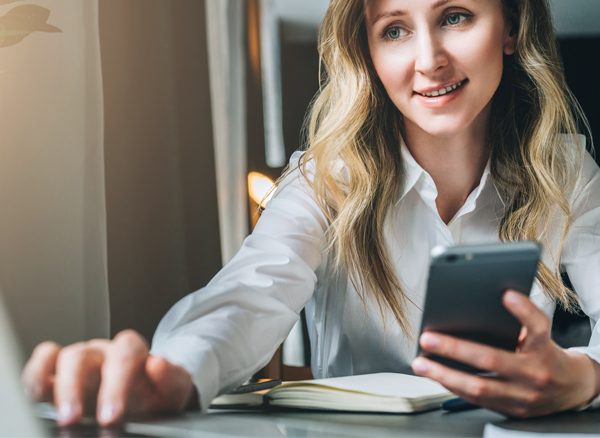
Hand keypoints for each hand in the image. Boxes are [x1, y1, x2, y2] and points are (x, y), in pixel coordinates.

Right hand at [22, 330, 193, 426]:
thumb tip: (158, 364)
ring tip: (60, 415)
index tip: (110, 416)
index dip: (115, 383)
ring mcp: (80, 360)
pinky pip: (44, 360)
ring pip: (64, 358)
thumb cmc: (155, 394)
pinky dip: (36, 374)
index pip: (124, 353)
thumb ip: (171, 378)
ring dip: (58, 387)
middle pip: (85, 355)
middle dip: (76, 388)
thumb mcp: (172, 390)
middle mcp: (103, 352)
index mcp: (131, 352)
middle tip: (74, 418)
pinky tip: (38, 395)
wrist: (146, 399)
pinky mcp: (59, 373)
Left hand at [412, 290, 599, 417]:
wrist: (572, 390)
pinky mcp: (511, 410)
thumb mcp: (540, 336)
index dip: (523, 311)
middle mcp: (534, 373)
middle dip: (456, 349)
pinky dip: (452, 386)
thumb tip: (474, 305)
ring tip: (421, 362)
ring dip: (444, 374)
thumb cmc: (546, 355)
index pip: (538, 327)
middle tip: (428, 338)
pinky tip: (435, 374)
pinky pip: (476, 400)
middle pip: (493, 359)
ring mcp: (523, 395)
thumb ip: (518, 324)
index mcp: (544, 348)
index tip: (507, 294)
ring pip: (479, 387)